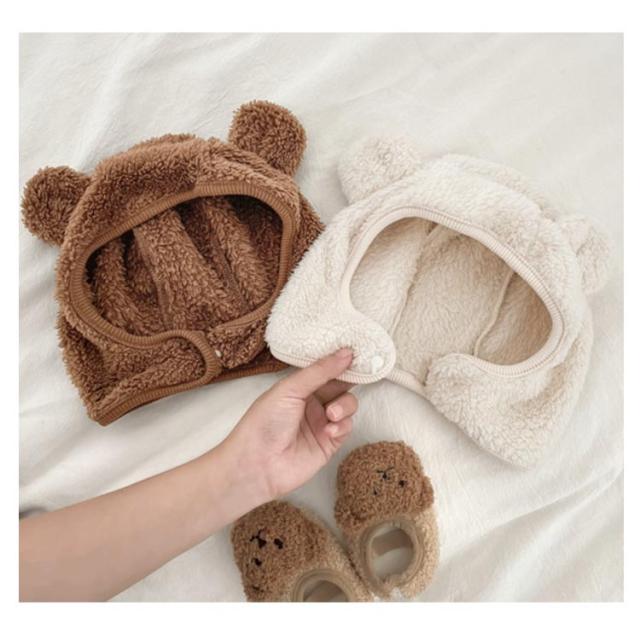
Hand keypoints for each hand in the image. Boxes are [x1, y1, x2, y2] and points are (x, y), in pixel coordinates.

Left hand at [221, 348, 357, 503]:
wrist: (258, 465)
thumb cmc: (264, 423)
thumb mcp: (290, 389)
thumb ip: (319, 371)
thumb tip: (346, 353)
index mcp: (299, 386)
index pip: (325, 369)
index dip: (340, 362)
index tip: (356, 354)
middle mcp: (311, 403)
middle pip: (340, 386)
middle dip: (348, 382)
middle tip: (356, 377)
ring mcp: (321, 422)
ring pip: (348, 405)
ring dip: (345, 406)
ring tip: (332, 414)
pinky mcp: (329, 443)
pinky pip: (347, 428)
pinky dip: (342, 426)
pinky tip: (328, 430)